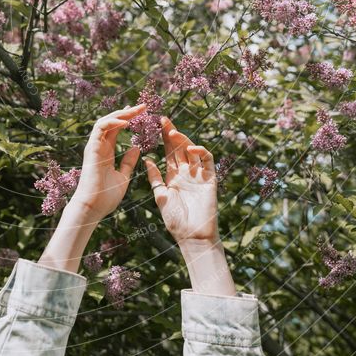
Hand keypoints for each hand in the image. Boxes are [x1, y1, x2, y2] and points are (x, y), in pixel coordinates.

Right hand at [71, 103, 145, 222]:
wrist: (93, 208)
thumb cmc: (106, 197)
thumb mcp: (123, 176)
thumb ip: (128, 161)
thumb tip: (136, 147)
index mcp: (106, 152)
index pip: (116, 129)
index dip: (127, 118)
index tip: (141, 112)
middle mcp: (99, 146)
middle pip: (112, 122)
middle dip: (127, 112)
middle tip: (143, 106)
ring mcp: (94, 146)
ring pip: (105, 121)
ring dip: (121, 114)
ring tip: (136, 110)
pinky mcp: (91, 148)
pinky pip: (100, 129)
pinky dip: (112, 122)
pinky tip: (126, 121)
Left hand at [144, 116, 218, 243]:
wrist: (191, 236)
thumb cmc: (175, 220)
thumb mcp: (160, 196)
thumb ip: (155, 178)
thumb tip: (145, 159)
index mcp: (173, 176)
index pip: (168, 152)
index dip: (162, 138)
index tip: (154, 124)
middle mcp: (187, 172)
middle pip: (179, 148)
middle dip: (171, 133)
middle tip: (162, 119)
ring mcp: (199, 174)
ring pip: (193, 150)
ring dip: (183, 140)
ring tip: (172, 132)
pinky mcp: (210, 179)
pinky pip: (207, 161)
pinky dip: (201, 152)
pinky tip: (191, 148)